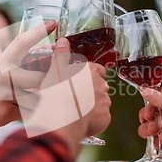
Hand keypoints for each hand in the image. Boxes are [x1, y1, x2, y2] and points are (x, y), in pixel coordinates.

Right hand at [0, 21, 57, 129]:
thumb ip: (17, 63)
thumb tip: (49, 64)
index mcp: (2, 60)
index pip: (22, 42)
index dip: (38, 31)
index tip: (53, 22)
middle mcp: (3, 73)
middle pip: (40, 79)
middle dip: (42, 87)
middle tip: (30, 90)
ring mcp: (3, 92)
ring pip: (36, 99)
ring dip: (32, 102)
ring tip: (13, 101)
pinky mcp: (3, 111)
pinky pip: (28, 112)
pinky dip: (24, 113)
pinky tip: (7, 110)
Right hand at [29, 37, 110, 155]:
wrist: (62, 118)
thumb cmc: (57, 92)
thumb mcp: (56, 70)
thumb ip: (61, 54)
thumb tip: (63, 40)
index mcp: (91, 72)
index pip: (98, 69)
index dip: (90, 74)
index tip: (82, 78)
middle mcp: (102, 86)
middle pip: (99, 86)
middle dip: (91, 90)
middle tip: (76, 95)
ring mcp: (105, 103)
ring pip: (101, 103)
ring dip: (92, 105)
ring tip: (76, 110)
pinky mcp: (105, 119)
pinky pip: (100, 118)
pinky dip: (93, 120)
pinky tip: (80, 121)